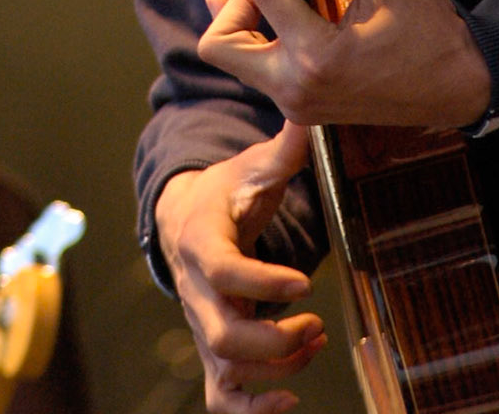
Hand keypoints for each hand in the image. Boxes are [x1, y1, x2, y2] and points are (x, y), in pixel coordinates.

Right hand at [154, 120, 326, 412]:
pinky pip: (222, 399)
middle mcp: (196, 293)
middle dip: (274, 339)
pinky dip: (252, 411)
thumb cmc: (222, 193)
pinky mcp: (211, 351)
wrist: (182, 220)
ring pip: (227, 370)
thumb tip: (310, 113)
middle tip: (316, 324)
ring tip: (315, 341)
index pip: (223, 273)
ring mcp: (202, 326)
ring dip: (278, 368)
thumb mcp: (249, 168)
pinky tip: (290, 398)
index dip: (262, 281)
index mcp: (201, 244)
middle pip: (223, 335)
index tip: (305, 280)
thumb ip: (282, 149)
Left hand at [198, 0, 491, 127]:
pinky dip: (251, 37)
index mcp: (317, 57)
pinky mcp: (304, 106)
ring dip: (241, 19)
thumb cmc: (432, 32)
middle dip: (235, 0)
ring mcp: (297, 103)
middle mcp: (296, 87)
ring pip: (232, 59)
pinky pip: (256, 71)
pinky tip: (250, 7)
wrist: (460, 88)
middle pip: (220, 43)